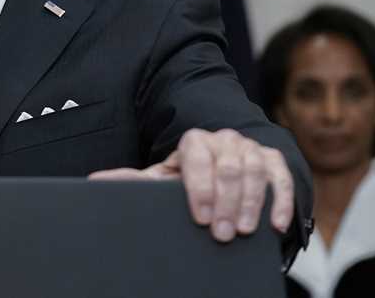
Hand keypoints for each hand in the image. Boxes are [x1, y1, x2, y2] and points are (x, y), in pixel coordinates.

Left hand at [89, 128, 294, 241]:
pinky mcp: (274, 161)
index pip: (197, 155)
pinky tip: (275, 224)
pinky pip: (280, 177)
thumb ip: (133, 180)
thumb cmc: (188, 179)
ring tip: (244, 231)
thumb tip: (94, 180)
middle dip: (226, 203)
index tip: (201, 217)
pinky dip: (280, 201)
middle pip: (229, 167)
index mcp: (194, 141)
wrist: (224, 171)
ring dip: (251, 203)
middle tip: (222, 234)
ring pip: (255, 171)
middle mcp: (224, 140)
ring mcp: (250, 148)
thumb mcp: (163, 180)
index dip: (200, 186)